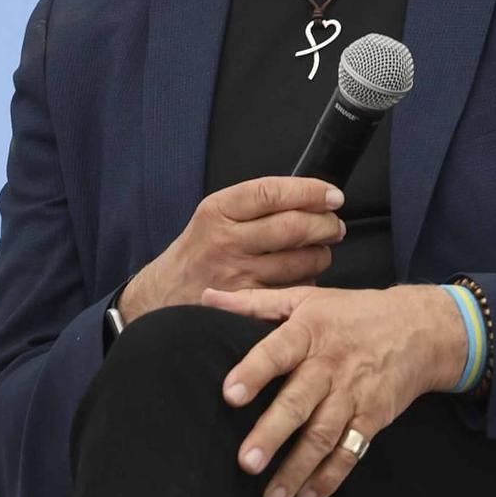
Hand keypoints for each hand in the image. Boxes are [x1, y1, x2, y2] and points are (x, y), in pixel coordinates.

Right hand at [118, 177, 345, 321]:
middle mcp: (226, 241)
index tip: (332, 195)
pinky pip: (293, 290)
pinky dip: (307, 282)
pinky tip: (304, 277)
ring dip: (321, 254)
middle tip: (335, 226)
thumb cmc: (197, 252)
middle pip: (293, 226)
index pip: (273, 192)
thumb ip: (253, 206)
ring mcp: (237, 276)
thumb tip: (309, 197)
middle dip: (325, 224)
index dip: (310, 191)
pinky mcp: (246, 305)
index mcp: (218, 210)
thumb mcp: (213, 217)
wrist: (160, 298)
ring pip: (299, 260)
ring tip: (321, 250)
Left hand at [201, 283, 465, 496]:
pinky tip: (308, 496)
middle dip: (272, 433)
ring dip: (297, 467)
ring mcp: (354, 393)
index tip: (230, 395)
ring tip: (271, 496)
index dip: (254, 371)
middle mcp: (330, 364)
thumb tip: (206, 296)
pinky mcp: (373, 416)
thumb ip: (254, 303)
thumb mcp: (305, 299)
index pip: (277, 351)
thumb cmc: (350, 314)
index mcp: (309, 331)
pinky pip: (351, 451)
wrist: (418, 328)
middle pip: (299, 401)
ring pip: (323, 434)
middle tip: (245, 462)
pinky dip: (331, 476)